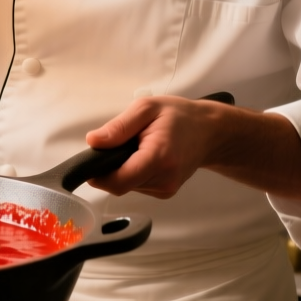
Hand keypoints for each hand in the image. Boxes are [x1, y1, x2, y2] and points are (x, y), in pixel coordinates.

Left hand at [84, 96, 300, 201]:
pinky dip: (133, 173)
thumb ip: (119, 127)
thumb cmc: (179, 116)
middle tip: (119, 145)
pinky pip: (137, 186)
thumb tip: (93, 142)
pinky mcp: (165, 192)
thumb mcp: (146, 108)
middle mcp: (165, 179)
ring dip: (123, 170)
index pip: (120, 181)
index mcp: (159, 156)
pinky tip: (144, 157)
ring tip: (137, 148)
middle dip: (111, 168)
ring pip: (127, 187)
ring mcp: (166, 189)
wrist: (209, 131)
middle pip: (121, 185)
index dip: (99, 175)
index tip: (91, 161)